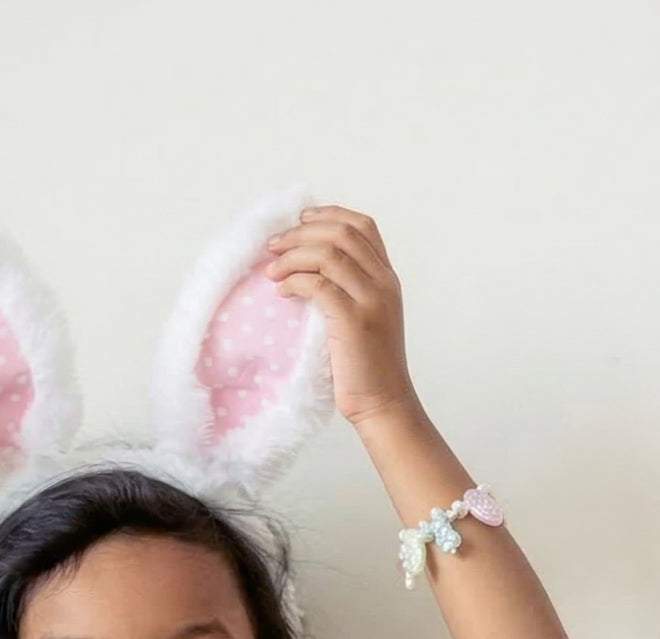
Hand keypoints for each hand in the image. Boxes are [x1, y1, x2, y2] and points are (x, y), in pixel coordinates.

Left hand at [265, 206, 417, 427]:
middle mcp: (384, 283)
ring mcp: (372, 300)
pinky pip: (317, 284)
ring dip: (292, 255)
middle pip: (342, 233)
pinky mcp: (355, 320)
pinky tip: (282, 292)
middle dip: (300, 233)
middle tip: (273, 246)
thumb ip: (350, 288)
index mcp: (388, 278)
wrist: (384, 403)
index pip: (363, 226)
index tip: (300, 221)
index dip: (328, 215)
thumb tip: (309, 264)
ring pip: (328, 253)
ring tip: (271, 271)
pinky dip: (294, 281)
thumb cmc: (367, 365)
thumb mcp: (366, 316)